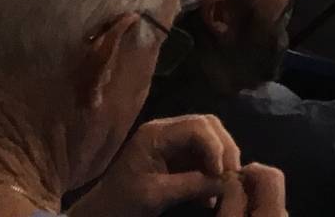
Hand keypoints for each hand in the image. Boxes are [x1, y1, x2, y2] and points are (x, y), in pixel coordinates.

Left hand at [70, 115, 250, 216]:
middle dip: (224, 150)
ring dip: (221, 160)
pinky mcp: (176, 158)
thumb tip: (227, 182)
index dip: (216, 147)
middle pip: (208, 127)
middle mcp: (167, 131)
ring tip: (226, 184)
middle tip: (232, 176)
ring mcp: (172, 143)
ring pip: (210, 139)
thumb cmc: (122, 204)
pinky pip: (203, 157)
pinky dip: (213, 172)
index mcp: (156, 133)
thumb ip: (191, 185)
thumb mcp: (155, 196)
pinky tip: (213, 193)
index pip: (197, 127)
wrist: (102, 215)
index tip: (222, 174)